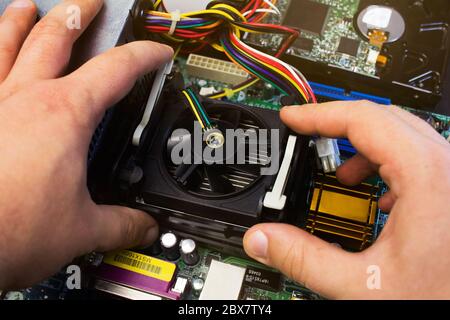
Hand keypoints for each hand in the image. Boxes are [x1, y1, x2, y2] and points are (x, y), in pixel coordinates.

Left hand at [0, 0, 172, 288]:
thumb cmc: (7, 233)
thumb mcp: (82, 231)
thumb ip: (121, 225)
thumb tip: (144, 228)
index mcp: (64, 116)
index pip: (117, 70)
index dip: (144, 56)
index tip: (157, 53)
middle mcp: (24, 98)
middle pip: (56, 37)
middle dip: (79, 14)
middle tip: (91, 3)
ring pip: (5, 43)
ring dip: (20, 20)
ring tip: (28, 6)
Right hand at [244, 100, 449, 298]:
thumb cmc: (443, 300)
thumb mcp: (363, 285)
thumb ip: (304, 259)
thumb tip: (263, 238)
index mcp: (427, 178)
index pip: (364, 120)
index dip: (319, 115)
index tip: (292, 119)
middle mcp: (448, 169)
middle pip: (384, 119)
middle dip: (337, 126)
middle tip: (305, 135)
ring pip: (404, 136)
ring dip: (364, 147)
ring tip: (341, 173)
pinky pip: (421, 160)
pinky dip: (389, 165)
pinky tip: (378, 197)